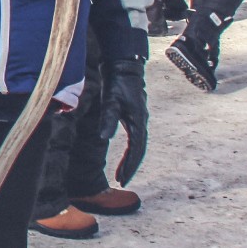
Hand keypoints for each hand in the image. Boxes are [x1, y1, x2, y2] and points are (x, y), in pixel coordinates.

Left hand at [95, 58, 148, 183]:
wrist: (123, 66)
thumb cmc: (117, 83)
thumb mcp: (110, 101)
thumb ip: (108, 119)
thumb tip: (104, 138)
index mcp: (138, 121)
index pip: (136, 149)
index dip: (129, 166)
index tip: (122, 180)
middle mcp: (142, 122)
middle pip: (139, 150)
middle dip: (131, 167)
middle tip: (122, 182)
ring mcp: (140, 119)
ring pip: (138, 145)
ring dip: (132, 160)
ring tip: (121, 175)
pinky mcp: (134, 116)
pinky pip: (136, 139)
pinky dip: (131, 150)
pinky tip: (125, 156)